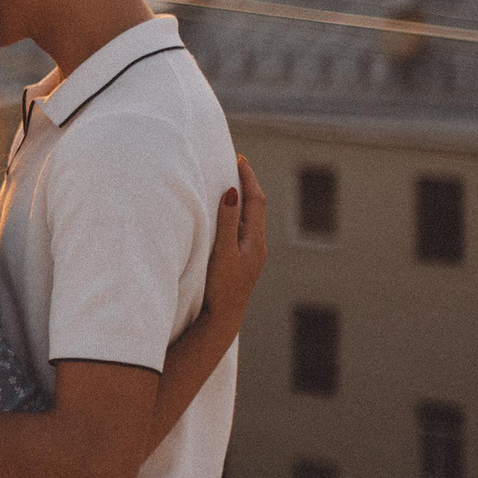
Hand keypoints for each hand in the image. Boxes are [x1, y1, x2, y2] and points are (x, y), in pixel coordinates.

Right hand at [204, 154, 266, 324]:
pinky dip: (236, 214)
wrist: (222, 319)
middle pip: (255, 207)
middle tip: (236, 163)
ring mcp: (251, 255)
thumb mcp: (222, 252)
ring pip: (249, 218)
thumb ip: (228, 222)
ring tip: (230, 182)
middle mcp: (257, 246)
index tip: (239, 157)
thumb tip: (233, 192)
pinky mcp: (242, 262)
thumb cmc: (220, 287)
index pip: (255, 200)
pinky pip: (242, 228)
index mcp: (255, 241)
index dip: (248, 177)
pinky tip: (226, 214)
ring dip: (242, 198)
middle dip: (247, 184)